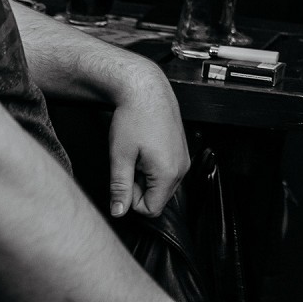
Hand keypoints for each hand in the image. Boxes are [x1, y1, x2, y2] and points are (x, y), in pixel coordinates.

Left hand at [108, 63, 189, 217]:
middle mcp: (181, 168)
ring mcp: (183, 159)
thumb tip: (118, 212)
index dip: (131, 199)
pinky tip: (145, 149)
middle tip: (129, 165)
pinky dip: (153, 167)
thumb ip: (120, 188)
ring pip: (162, 185)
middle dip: (140, 188)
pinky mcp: (181, 151)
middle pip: (158, 198)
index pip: (150, 209)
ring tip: (137, 155)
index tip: (124, 179)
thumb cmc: (134, 118)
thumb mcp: (120, 156)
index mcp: (168, 173)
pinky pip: (167, 172)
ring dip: (146, 177)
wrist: (147, 90)